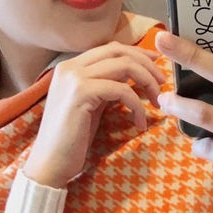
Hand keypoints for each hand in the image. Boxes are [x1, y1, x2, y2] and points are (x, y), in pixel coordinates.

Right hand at [24, 41, 166, 188]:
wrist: (50, 163)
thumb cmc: (71, 142)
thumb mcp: (92, 108)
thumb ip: (106, 90)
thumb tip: (131, 80)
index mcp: (71, 67)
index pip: (110, 49)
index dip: (137, 54)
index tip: (156, 67)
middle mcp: (71, 66)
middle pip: (119, 51)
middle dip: (147, 65)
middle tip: (162, 83)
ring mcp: (74, 78)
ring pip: (123, 65)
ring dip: (147, 82)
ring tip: (156, 102)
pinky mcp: (81, 93)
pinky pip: (121, 90)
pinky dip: (137, 105)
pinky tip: (140, 123)